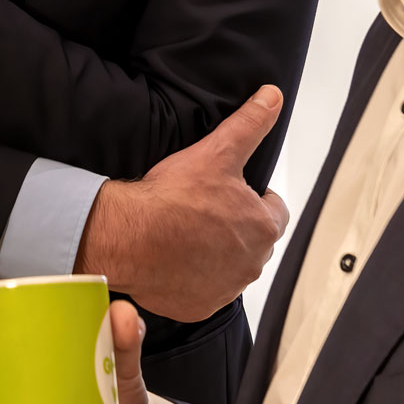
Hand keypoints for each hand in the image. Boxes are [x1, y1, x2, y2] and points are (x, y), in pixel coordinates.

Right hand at [77, 85, 290, 319]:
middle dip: (234, 226)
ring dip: (215, 253)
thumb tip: (273, 98)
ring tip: (185, 232)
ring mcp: (225, 289)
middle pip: (252, 240)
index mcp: (263, 228)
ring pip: (229, 267)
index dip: (253, 197)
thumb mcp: (217, 151)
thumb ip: (249, 124)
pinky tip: (173, 257)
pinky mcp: (198, 306)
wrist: (129, 237)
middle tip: (202, 209)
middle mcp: (251, 265)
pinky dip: (192, 277)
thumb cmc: (172, 198)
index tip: (228, 191)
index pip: (274, 210)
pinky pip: (203, 290)